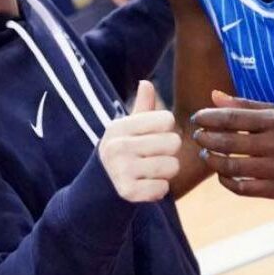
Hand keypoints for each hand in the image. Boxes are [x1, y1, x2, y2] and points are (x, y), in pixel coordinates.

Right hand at [98, 81, 180, 201]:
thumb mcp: (128, 128)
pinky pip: (163, 188)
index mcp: (120, 126)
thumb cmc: (123, 151)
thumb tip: (146, 82)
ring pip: (172, 166)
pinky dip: (158, 190)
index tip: (153, 137)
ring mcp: (121, 169)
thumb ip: (142, 107)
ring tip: (150, 172)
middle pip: (173, 142)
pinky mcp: (127, 192)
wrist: (100, 185)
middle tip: (153, 157)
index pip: (166, 120)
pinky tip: (145, 186)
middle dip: (169, 152)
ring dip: (166, 172)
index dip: (165, 130)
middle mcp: (118, 146)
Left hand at [192, 90, 273, 198]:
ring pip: (233, 168)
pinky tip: (221, 172)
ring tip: (206, 154)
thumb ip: (243, 105)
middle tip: (198, 136)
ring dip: (212, 160)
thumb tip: (213, 96)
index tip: (196, 118)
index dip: (209, 118)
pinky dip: (225, 180)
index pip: (233, 118)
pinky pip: (242, 188)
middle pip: (229, 143)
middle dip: (206, 139)